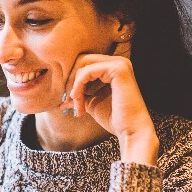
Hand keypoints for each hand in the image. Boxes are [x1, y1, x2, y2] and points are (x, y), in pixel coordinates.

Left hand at [60, 46, 158, 164]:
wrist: (130, 130)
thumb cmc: (114, 118)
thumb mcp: (92, 103)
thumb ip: (79, 95)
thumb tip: (62, 99)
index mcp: (113, 67)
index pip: (83, 63)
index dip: (71, 80)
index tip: (66, 100)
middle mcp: (118, 61)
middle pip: (81, 60)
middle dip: (70, 80)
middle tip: (67, 100)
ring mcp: (119, 63)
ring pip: (83, 65)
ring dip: (74, 85)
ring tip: (75, 104)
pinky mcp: (118, 69)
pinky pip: (87, 72)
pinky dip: (78, 86)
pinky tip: (78, 100)